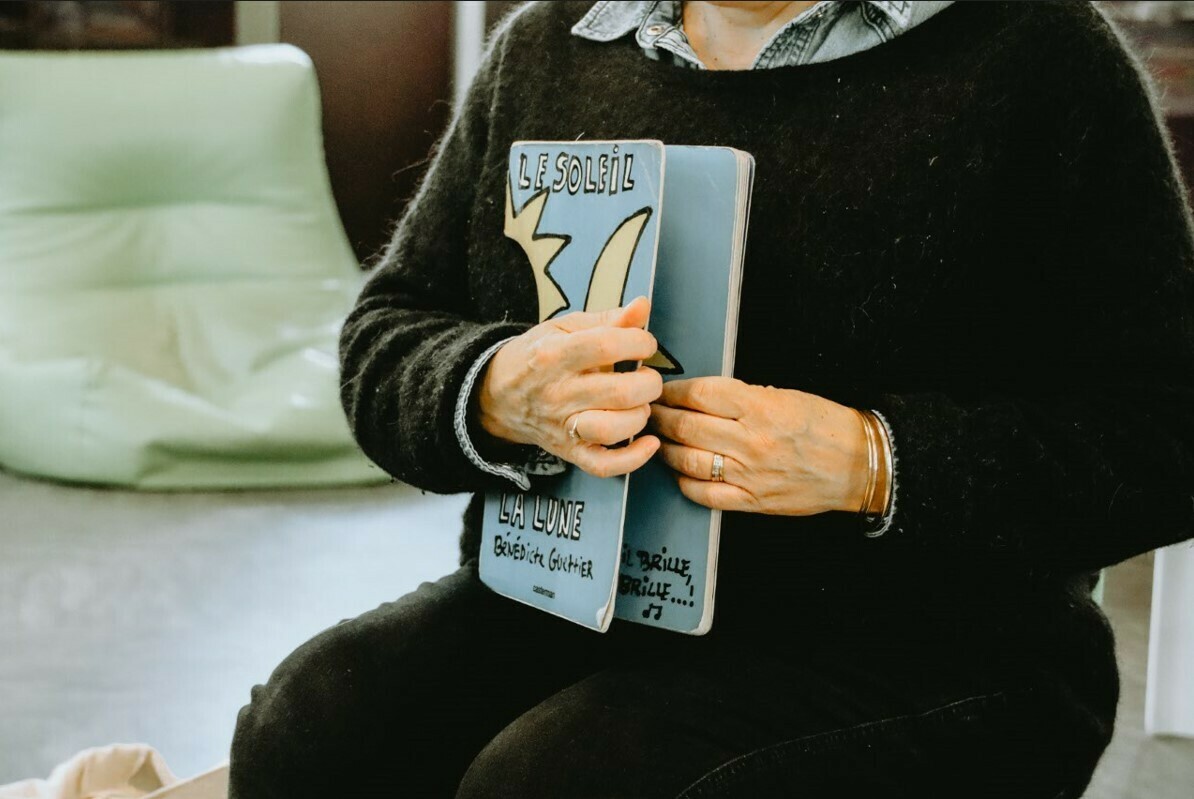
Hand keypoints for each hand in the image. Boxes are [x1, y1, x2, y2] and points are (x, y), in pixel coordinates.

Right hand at [479, 297, 662, 477]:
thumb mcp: (565, 329)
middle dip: (648, 382)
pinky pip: (603, 465)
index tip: (645, 344)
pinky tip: (648, 442)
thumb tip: (642, 306)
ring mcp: (562, 426)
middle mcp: (558, 393)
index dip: (638, 342)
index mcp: (554, 355)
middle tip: (647, 376)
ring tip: (641, 404)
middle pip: (618, 392)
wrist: (496, 394)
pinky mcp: (568, 451)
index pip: (607, 345)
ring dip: (640, 415)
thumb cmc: (537, 357)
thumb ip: (607, 320)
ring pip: (612, 428)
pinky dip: (632, 459)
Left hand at [649, 377, 867, 514]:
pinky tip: (679, 471)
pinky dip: (684, 481)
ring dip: (665, 448)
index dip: (674, 391)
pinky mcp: (751, 500)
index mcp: (760, 407)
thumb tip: (701, 397)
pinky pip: (704, 493)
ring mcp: (749, 473)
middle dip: (661, 417)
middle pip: (687, 426)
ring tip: (657, 440)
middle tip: (649, 412)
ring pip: (688, 460)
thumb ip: (743, 396)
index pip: (700, 394)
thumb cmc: (824, 426)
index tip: (663, 390)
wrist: (858, 465)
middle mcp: (751, 440)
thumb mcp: (785, 395)